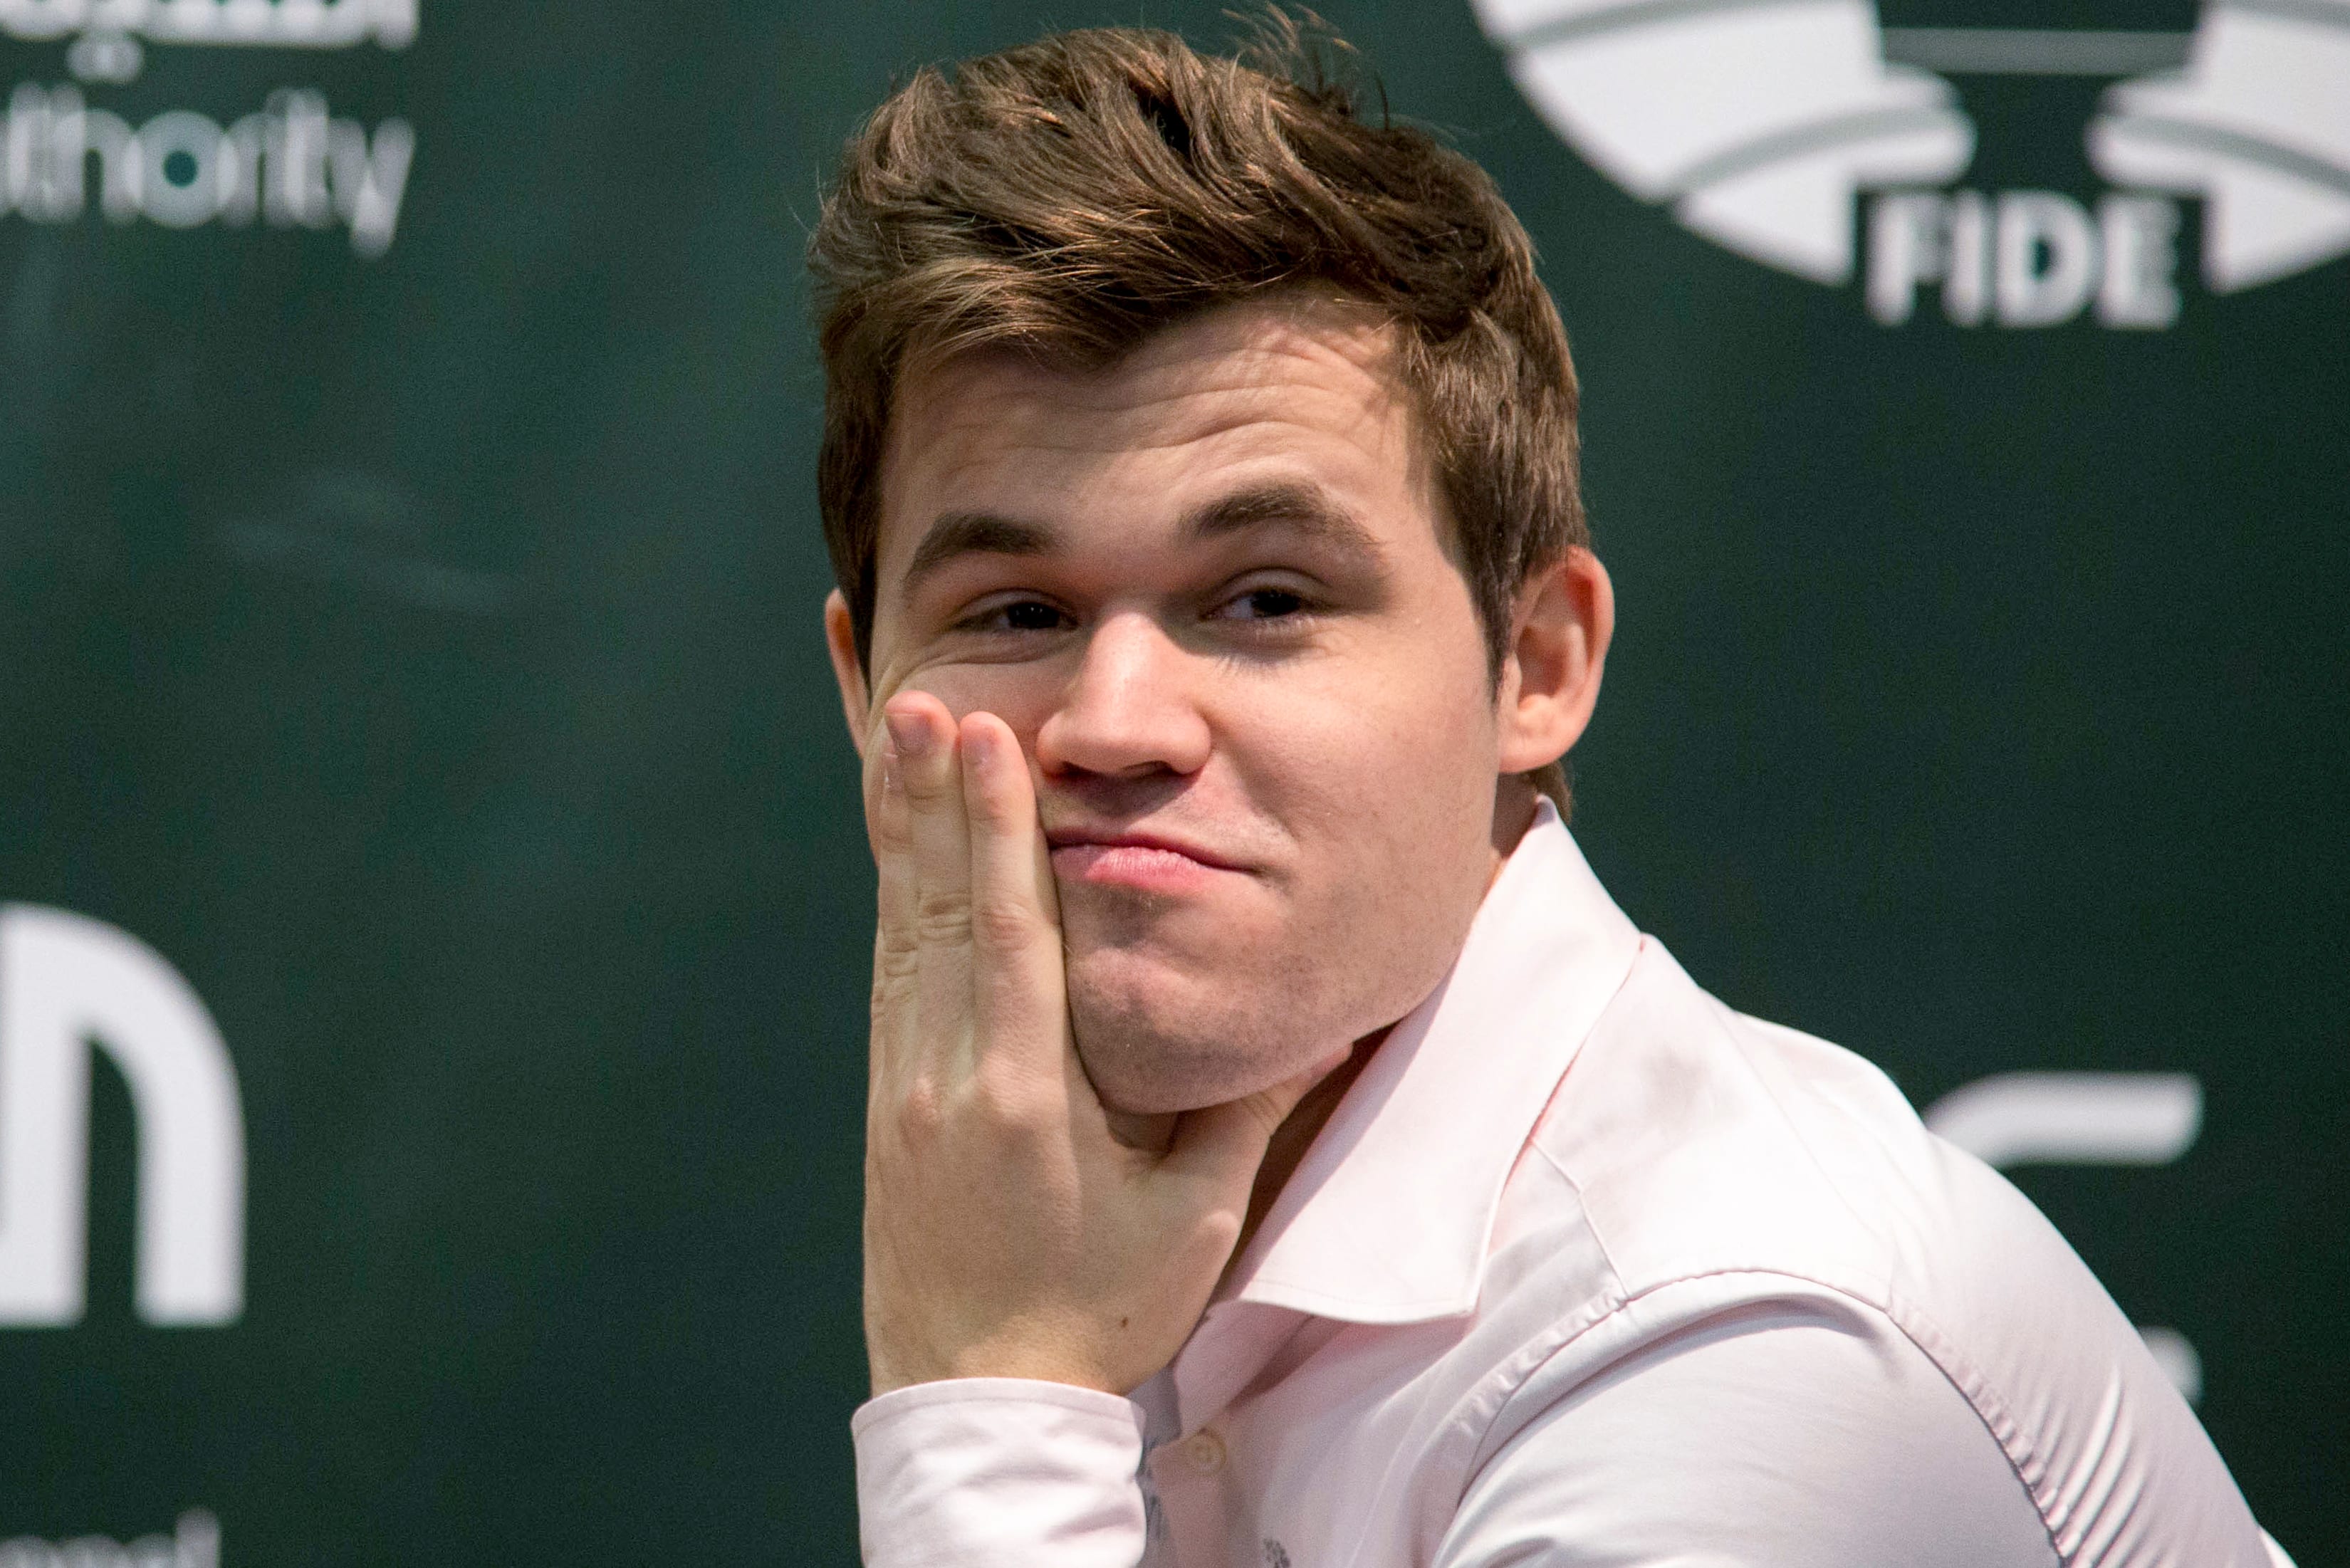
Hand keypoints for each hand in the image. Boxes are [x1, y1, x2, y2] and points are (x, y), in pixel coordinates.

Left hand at [859, 691, 1336, 1396]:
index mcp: (1028, 1101)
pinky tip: (901, 838)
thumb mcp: (1194, 1221)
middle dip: (937, 797)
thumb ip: (1246, 1111)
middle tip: (926, 696)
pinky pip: (892, 974)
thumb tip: (1315, 1020)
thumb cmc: (1099, 1312)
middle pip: (941, 913)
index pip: (1010, 940)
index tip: (985, 741)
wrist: (976, 1395)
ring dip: (905, 828)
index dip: (996, 832)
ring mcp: (910, 1087)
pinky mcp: (894, 1099)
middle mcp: (952, 1079)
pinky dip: (896, 894)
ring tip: (900, 734)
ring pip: (904, 931)